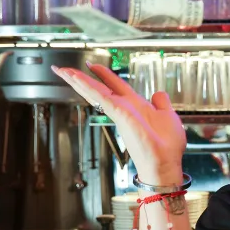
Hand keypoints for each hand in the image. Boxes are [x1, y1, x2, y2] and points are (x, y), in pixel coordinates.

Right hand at [52, 63, 185, 185]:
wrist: (165, 163)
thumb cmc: (167, 146)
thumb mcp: (167, 116)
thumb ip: (161, 103)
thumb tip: (159, 93)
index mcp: (136, 106)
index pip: (115, 86)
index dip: (104, 75)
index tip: (92, 66)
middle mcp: (125, 108)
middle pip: (99, 88)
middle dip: (81, 78)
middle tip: (63, 69)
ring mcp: (121, 112)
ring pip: (96, 92)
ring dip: (79, 81)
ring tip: (62, 71)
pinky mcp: (121, 115)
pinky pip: (102, 98)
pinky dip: (89, 87)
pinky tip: (77, 79)